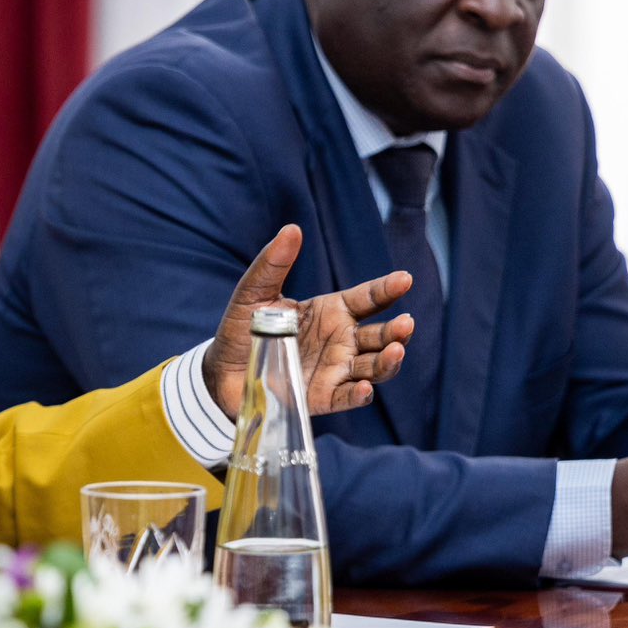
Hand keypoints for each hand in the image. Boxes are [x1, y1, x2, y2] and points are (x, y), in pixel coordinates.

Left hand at [202, 225, 414, 418]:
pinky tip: (364, 388)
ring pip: (373, 367)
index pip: (368, 298)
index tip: (405, 279)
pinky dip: (358, 394)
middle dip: (397, 330)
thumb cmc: (243, 327)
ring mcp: (335, 370)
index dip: (388, 289)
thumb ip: (274, 263)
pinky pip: (346, 397)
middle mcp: (341, 340)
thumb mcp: (254, 292)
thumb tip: (292, 229)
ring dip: (387, 362)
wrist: (221, 370)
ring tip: (395, 351)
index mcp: (332, 311)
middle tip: (406, 324)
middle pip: (380, 335)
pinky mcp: (322, 397)